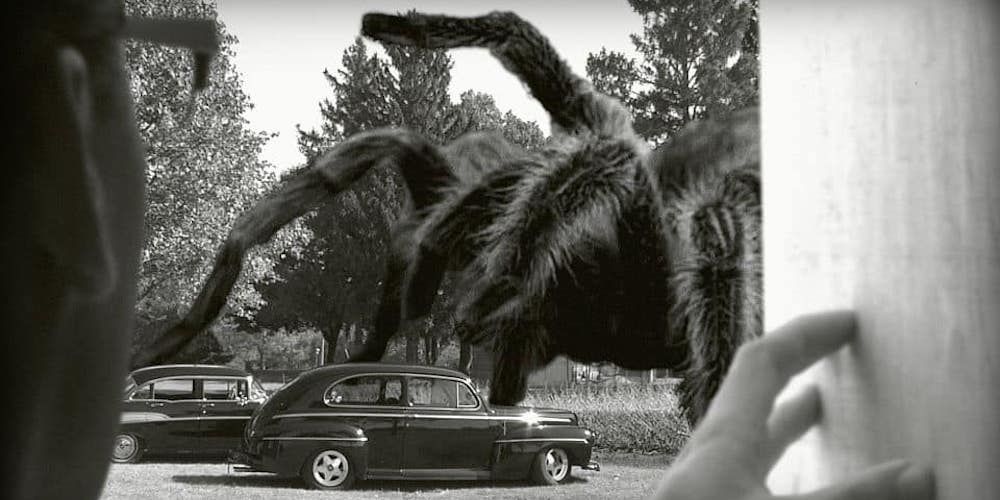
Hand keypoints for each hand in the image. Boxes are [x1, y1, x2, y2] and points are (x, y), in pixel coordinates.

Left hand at [655, 311, 934, 499]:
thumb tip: (917, 474)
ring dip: (786, 421)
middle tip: (836, 355)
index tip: (847, 321)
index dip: (806, 334)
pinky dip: (778, 465)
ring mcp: (705, 482)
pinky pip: (746, 473)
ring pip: (750, 437)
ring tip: (818, 411)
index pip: (764, 361)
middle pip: (755, 393)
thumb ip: (850, 498)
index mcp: (724, 436)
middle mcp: (710, 452)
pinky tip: (796, 484)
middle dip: (798, 369)